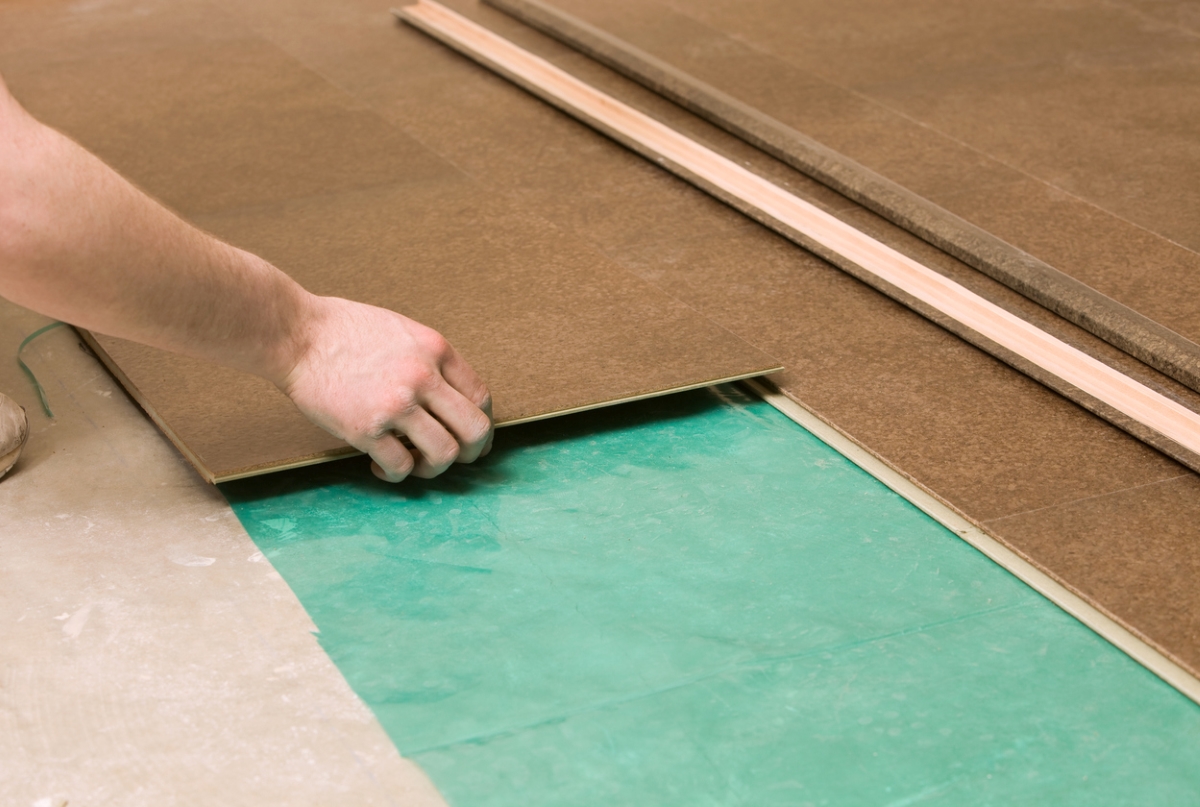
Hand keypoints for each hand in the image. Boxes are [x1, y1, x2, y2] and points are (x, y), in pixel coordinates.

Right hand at [280, 295, 492, 481]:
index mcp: (436, 350)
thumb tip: (452, 398)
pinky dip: (394, 474)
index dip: (481, 424)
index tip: (473, 438)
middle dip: (471, 452)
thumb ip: (431, 361)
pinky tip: (379, 465)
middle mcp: (423, 378)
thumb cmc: (344, 330)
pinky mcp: (365, 429)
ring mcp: (395, 404)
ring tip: (414, 463)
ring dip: (433, 468)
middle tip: (455, 458)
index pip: (481, 397)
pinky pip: (400, 467)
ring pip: (444, 454)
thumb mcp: (403, 331)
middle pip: (474, 430)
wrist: (296, 334)